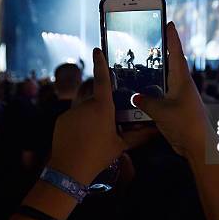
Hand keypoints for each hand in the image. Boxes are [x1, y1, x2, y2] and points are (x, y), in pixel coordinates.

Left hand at [48, 48, 126, 184]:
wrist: (69, 169)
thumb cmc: (98, 155)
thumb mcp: (120, 146)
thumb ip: (138, 136)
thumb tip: (157, 131)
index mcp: (102, 107)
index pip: (102, 80)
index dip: (100, 63)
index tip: (97, 50)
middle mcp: (85, 105)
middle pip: (95, 98)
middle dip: (101, 107)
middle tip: (107, 122)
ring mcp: (71, 112)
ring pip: (84, 108)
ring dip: (90, 117)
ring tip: (94, 135)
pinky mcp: (61, 120)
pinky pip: (73, 117)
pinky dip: (79, 124)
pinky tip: (82, 138)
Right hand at [132, 22, 211, 159]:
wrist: (199, 147)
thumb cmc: (185, 125)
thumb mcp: (161, 111)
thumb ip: (146, 102)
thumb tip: (135, 98)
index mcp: (181, 80)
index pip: (175, 52)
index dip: (171, 37)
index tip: (168, 22)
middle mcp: (182, 86)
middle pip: (171, 64)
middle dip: (162, 52)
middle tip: (151, 41)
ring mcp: (180, 97)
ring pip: (166, 80)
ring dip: (157, 73)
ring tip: (143, 66)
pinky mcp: (177, 109)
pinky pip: (163, 95)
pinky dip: (154, 92)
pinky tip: (143, 94)